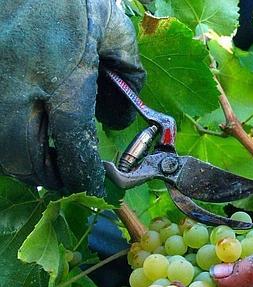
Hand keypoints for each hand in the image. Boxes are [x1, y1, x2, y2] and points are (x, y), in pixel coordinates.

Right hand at [0, 0, 144, 195]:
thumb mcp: (110, 22)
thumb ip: (127, 70)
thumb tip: (121, 117)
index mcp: (62, 76)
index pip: (73, 143)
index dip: (83, 172)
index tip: (94, 185)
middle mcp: (17, 88)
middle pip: (25, 159)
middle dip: (51, 177)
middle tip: (71, 178)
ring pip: (1, 149)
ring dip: (26, 163)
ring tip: (51, 160)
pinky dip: (9, 141)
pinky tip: (27, 133)